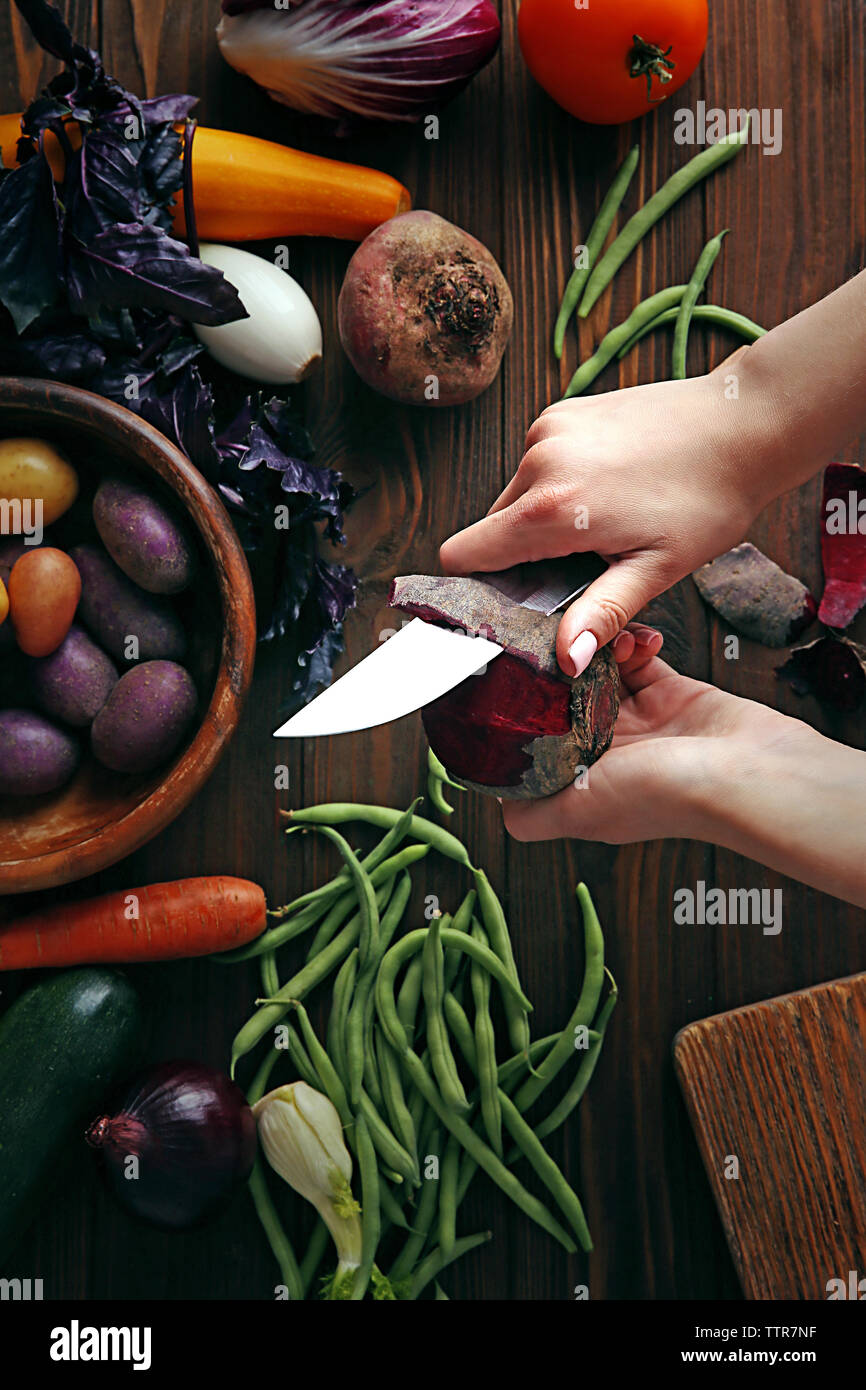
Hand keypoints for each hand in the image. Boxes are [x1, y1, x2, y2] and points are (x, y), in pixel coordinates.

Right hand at [440, 365, 770, 676]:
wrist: (745, 423)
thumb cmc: (710, 496)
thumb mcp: (657, 568)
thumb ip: (603, 613)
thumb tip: (568, 658)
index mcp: (554, 508)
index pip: (465, 554)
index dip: (475, 586)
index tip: (506, 600)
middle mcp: (540, 462)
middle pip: (492, 528)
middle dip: (523, 555)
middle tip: (581, 567)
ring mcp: (549, 430)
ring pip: (516, 496)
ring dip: (544, 518)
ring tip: (604, 524)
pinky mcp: (562, 413)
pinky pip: (539, 464)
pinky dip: (559, 485)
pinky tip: (607, 490)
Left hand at [502, 641, 802, 845]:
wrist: (751, 773)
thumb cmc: (670, 797)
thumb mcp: (583, 810)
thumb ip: (535, 816)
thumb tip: (499, 815)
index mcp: (586, 786)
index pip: (540, 745)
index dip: (524, 716)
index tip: (511, 681)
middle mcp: (611, 755)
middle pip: (565, 703)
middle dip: (556, 673)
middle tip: (548, 642)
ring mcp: (642, 724)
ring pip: (600, 675)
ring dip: (594, 652)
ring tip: (597, 638)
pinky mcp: (671, 694)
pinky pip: (639, 660)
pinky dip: (632, 643)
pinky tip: (631, 637)